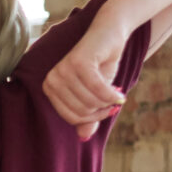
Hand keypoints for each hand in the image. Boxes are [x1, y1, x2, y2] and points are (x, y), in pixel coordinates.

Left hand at [42, 22, 130, 140]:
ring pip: (89, 102)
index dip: (91, 119)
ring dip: (108, 102)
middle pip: (80, 111)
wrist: (110, 33)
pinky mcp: (79, 62)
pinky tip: (120, 95)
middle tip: (113, 104)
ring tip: (116, 95)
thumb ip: (88, 115)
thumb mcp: (94, 94)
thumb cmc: (101, 64)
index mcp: (51, 88)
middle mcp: (52, 79)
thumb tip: (83, 138)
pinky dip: (111, 95)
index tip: (106, 111)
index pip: (70, 117)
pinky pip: (97, 89)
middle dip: (101, 111)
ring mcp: (63, 70)